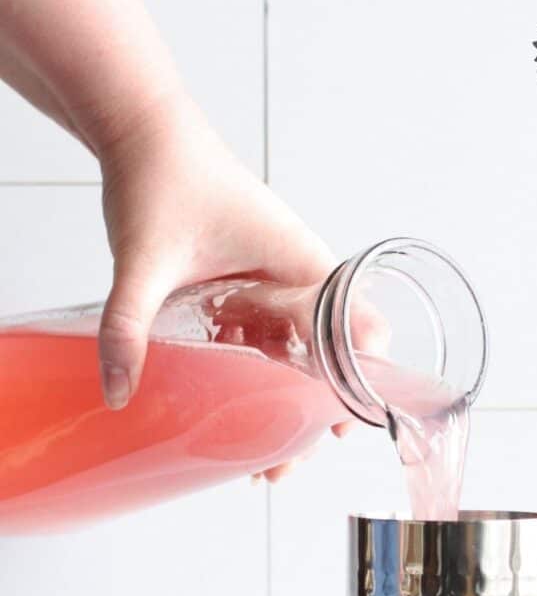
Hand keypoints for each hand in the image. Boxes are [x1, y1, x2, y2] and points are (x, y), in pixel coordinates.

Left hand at [98, 99, 384, 479]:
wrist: (142, 132)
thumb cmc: (163, 175)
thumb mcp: (146, 259)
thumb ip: (128, 323)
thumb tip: (118, 391)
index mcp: (300, 264)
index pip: (357, 328)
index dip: (360, 380)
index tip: (344, 426)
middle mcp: (295, 276)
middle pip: (324, 357)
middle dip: (309, 414)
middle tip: (282, 463)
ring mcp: (269, 282)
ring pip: (291, 353)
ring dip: (282, 401)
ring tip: (258, 452)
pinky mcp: (242, 285)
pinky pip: (259, 339)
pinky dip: (252, 374)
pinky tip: (231, 407)